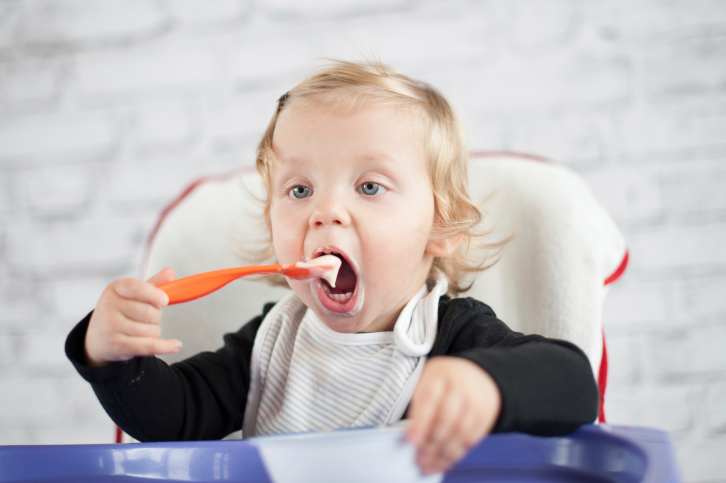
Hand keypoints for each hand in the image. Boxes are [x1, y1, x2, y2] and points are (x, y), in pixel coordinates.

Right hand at [84, 268, 181, 367]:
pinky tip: (176, 345)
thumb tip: (171, 272)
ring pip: (151, 330)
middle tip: (148, 317)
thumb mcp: (132, 294)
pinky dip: (165, 346)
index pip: (135, 287)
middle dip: (157, 315)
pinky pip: (148, 346)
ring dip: (154, 331)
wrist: (97, 337)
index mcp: (114, 289)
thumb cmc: (119, 311)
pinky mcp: (118, 346)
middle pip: (149, 312)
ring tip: (141, 329)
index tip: (165, 300)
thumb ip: (154, 284)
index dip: (153, 293)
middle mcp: (109, 307)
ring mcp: (111, 327)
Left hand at [406, 357, 501, 474]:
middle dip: (432, 442)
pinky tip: (444, 460)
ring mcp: (475, 401)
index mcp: (440, 374)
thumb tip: (411, 437)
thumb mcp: (427, 381)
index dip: (420, 421)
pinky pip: (472, 438)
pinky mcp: (485, 416)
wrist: (477, 374)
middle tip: (419, 457)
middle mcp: (461, 386)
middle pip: (447, 417)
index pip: (430, 397)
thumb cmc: (444, 381)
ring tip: (429, 464)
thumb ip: (419, 405)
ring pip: (460, 431)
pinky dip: (457, 453)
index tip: (411, 440)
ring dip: (443, 452)